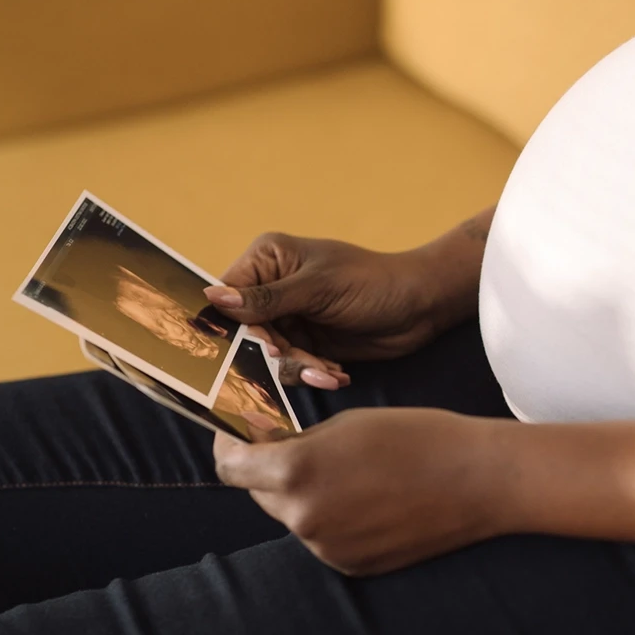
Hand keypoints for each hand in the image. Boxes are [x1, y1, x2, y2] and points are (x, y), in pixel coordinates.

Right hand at [203, 233, 443, 388]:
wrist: (421, 306)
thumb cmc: (372, 282)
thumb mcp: (319, 288)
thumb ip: (267, 299)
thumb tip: (213, 297)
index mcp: (268, 259)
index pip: (230, 296)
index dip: (236, 327)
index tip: (260, 348)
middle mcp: (272, 288)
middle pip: (247, 334)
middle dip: (277, 356)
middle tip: (307, 366)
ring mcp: (290, 318)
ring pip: (270, 357)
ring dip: (300, 370)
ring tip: (330, 373)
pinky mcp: (308, 343)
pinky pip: (294, 368)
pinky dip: (313, 375)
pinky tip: (338, 374)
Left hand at [214, 408, 509, 574]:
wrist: (478, 480)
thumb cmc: (417, 437)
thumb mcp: (347, 423)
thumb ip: (297, 439)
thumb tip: (261, 443)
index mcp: (295, 471)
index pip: (229, 466)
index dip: (228, 445)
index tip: (238, 434)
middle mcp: (302, 517)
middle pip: (260, 493)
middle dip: (272, 470)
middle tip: (304, 447)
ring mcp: (326, 548)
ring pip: (296, 516)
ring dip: (307, 496)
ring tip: (355, 475)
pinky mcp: (351, 567)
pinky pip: (325, 539)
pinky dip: (335, 519)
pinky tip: (373, 501)